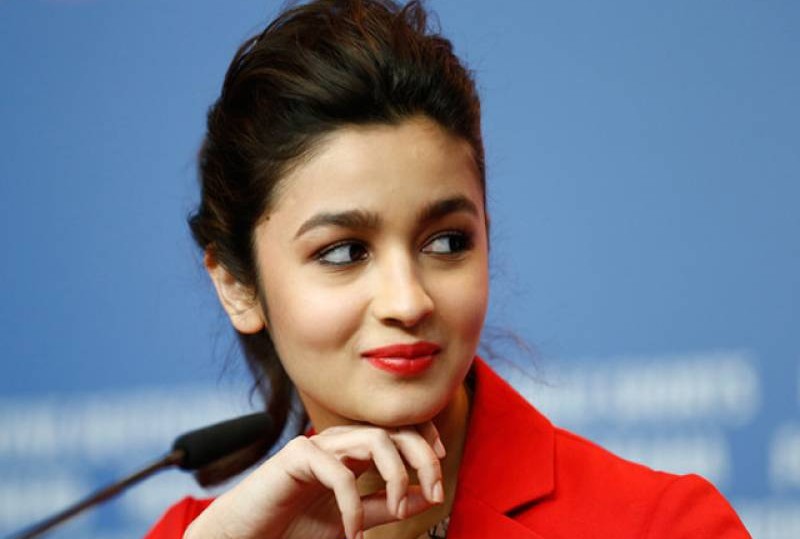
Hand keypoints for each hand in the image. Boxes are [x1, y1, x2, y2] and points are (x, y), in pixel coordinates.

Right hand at [184, 421, 446, 538]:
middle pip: (393, 429)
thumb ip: (387, 506)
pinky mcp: (297, 456)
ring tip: (399, 510)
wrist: (248, 535)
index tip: (438, 473)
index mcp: (354, 451)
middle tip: (433, 491)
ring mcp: (319, 445)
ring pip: (374, 439)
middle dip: (421, 457)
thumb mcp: (354, 519)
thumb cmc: (296, 526)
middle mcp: (339, 442)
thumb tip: (428, 493)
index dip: (424, 441)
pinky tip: (354, 530)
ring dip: (396, 475)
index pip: (398, 430)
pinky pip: (339, 472)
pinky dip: (354, 504)